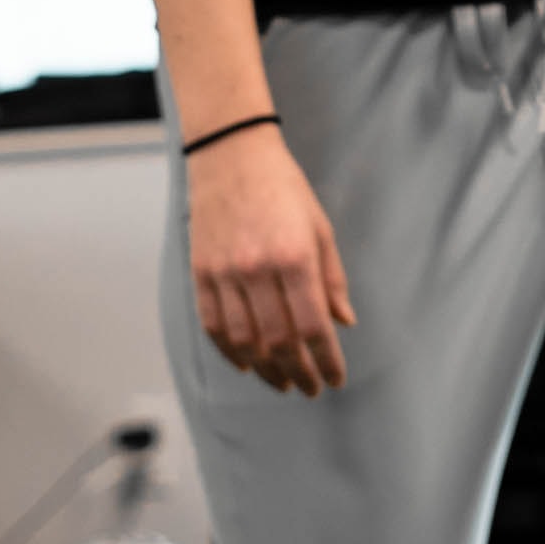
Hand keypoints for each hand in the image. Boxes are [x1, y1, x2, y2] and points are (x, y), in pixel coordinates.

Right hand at [186, 126, 356, 394]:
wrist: (231, 155)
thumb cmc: (284, 188)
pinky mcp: (200, 272)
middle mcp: (257, 269)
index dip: (326, 360)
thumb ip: (332, 279)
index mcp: (295, 257)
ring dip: (264, 370)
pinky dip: (229, 351)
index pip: (313, 326)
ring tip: (281, 382)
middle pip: (278, 341)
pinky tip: (245, 364)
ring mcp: (224, 273)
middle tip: (309, 388)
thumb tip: (344, 323)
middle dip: (297, 372)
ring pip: (243, 341)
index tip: (334, 379)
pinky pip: (213, 325)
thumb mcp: (320, 227)